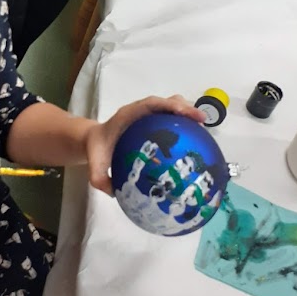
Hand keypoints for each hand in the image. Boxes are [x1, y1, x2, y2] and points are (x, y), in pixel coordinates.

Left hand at [85, 95, 204, 194]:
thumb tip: (115, 193)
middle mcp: (140, 112)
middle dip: (185, 108)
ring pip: (171, 108)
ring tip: (203, 129)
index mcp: (127, 116)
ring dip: (188, 114)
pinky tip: (195, 141)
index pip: (150, 104)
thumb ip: (100, 179)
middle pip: (165, 102)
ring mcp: (147, 116)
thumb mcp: (94, 166)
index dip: (169, 105)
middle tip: (201, 121)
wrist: (94, 143)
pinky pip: (170, 120)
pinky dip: (184, 125)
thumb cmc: (97, 151)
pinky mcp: (152, 123)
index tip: (184, 112)